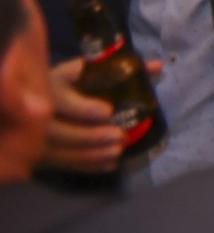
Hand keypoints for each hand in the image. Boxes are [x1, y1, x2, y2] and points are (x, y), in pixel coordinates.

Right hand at [43, 56, 162, 171]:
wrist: (41, 92)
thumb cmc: (76, 78)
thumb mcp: (94, 68)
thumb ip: (124, 68)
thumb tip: (158, 67)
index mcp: (53, 83)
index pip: (61, 98)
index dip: (83, 108)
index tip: (108, 112)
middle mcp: (40, 110)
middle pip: (56, 131)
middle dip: (90, 136)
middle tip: (120, 136)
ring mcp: (35, 133)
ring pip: (57, 151)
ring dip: (90, 154)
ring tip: (118, 151)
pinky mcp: (40, 150)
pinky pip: (60, 163)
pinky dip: (86, 165)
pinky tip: (109, 164)